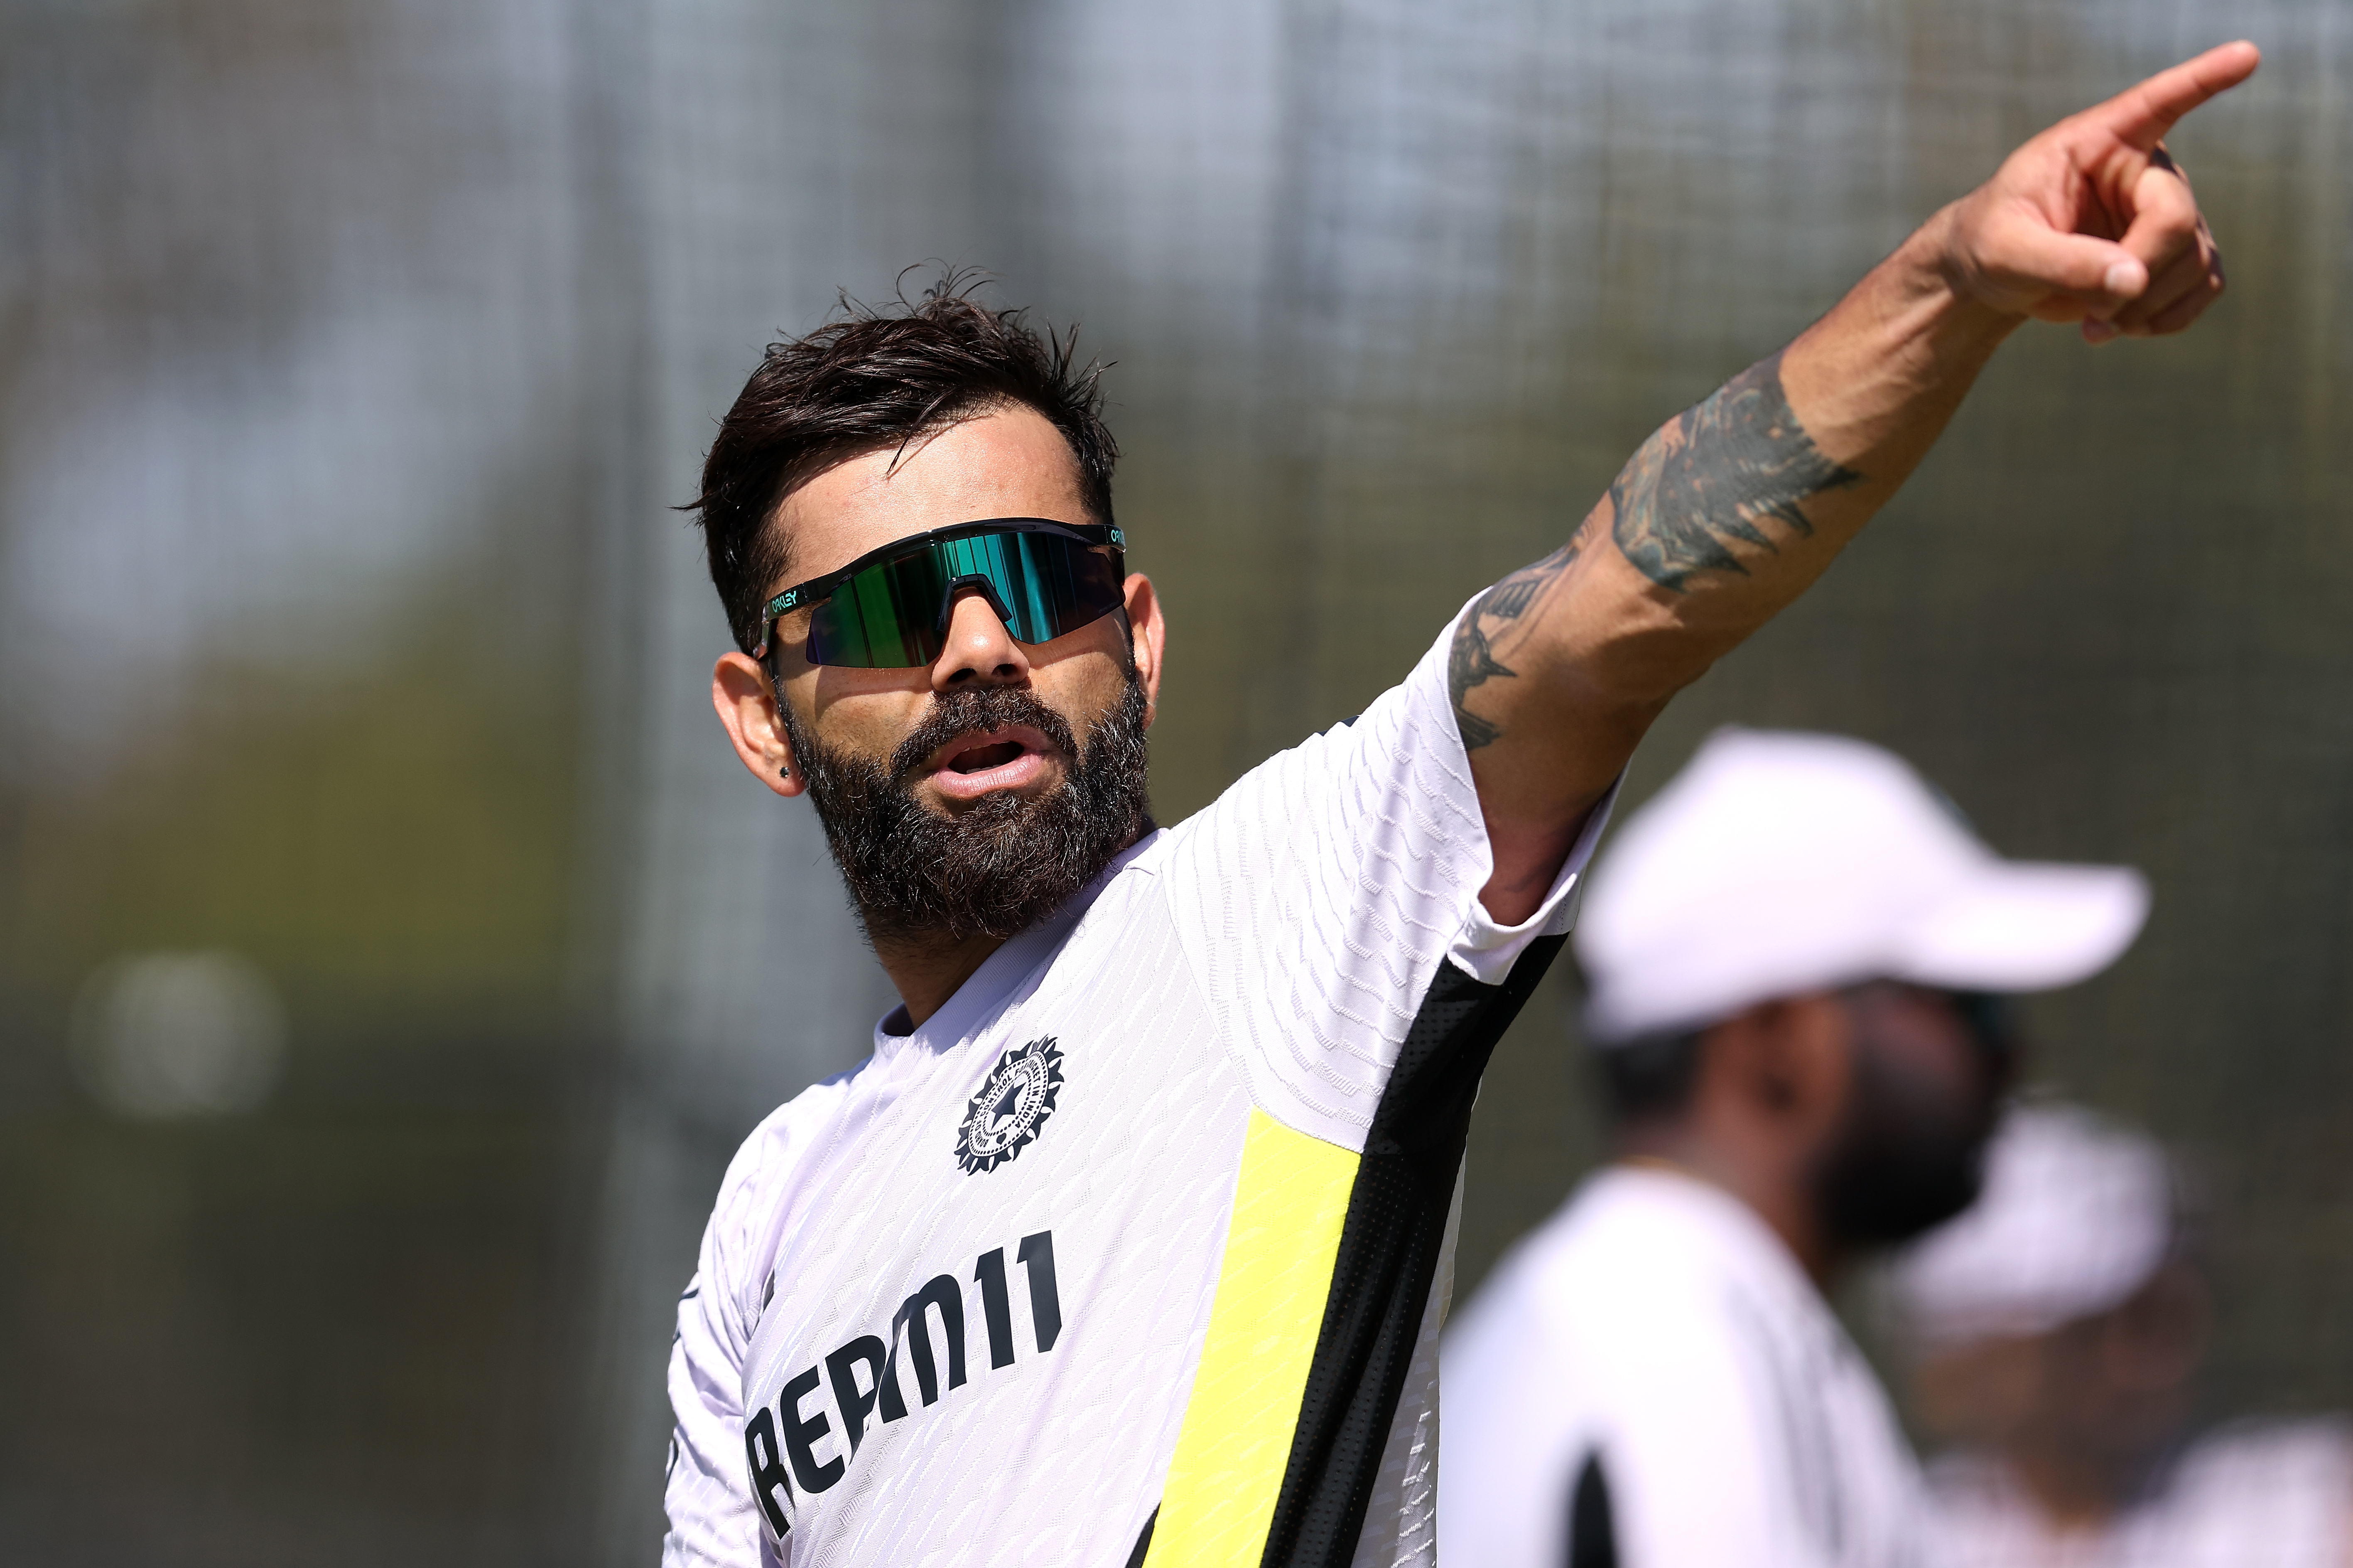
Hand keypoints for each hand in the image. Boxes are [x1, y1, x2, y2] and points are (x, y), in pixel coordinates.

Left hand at [1941, 40, 2258, 343]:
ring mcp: (2165, 212)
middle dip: (2138, 274)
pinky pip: (2204, 286)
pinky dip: (2167, 318)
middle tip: (2092, 314)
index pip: (2158, 102)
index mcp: (2099, 142)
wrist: (1993, 277)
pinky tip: (2122, 327)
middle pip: (2176, 219)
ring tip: (2095, 325)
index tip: (2247, 54)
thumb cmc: (1989, 244)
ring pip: (2195, 261)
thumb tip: (2131, 281)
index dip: (2204, 79)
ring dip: (2146, 305)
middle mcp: (2143, 170)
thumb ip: (2062, 263)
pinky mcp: (2173, 256)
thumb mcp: (2005, 251)